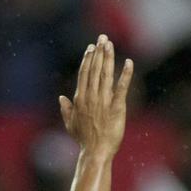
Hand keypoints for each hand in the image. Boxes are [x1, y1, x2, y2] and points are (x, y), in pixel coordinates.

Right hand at [59, 34, 133, 156]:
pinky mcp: (117, 107)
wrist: (96, 152)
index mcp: (80, 99)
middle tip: (102, 38)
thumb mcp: (70, 125)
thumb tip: (61, 98)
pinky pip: (122, 88)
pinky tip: (129, 62)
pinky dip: (125, 74)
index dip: (88, 59)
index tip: (91, 48)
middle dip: (98, 53)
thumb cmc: (84, 140)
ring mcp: (104, 101)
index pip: (84, 74)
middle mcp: (91, 97)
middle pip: (94, 70)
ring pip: (105, 75)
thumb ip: (66, 110)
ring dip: (108, 58)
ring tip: (109, 44)